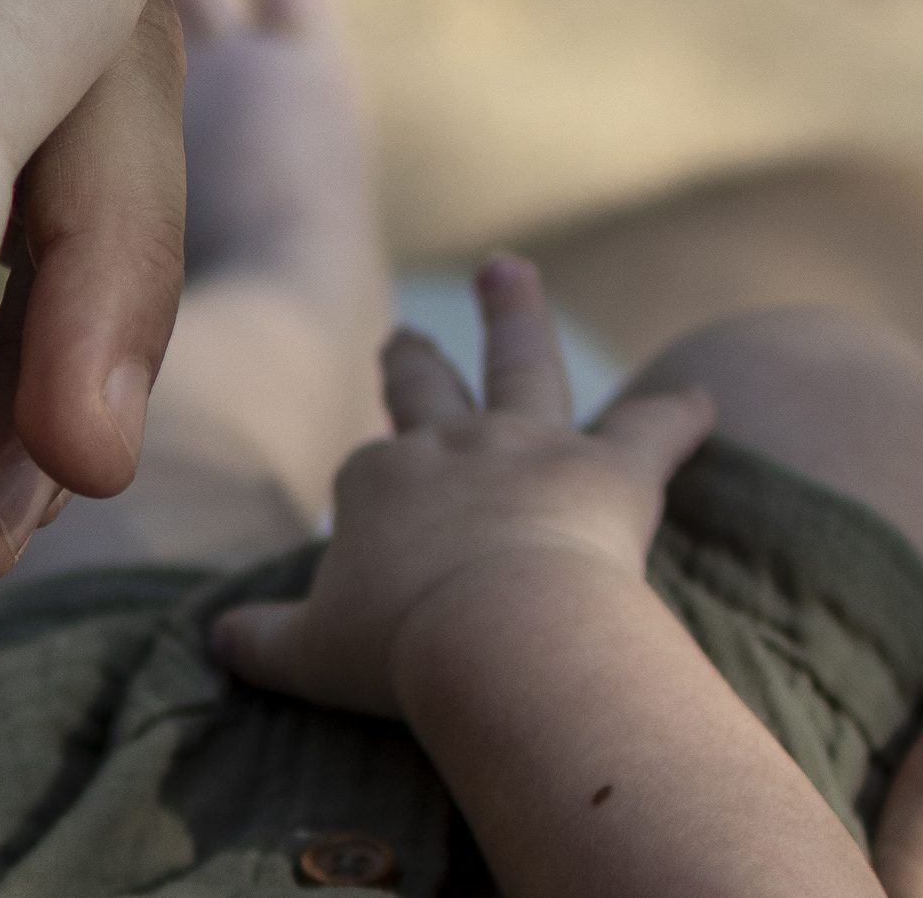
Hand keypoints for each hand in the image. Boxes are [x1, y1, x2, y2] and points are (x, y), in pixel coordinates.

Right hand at [211, 255, 714, 717]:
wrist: (500, 638)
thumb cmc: (398, 650)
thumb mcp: (307, 653)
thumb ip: (260, 641)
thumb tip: (217, 639)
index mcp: (374, 484)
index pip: (367, 477)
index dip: (369, 499)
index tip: (370, 524)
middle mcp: (446, 446)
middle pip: (424, 389)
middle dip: (411, 362)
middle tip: (403, 336)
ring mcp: (527, 447)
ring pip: (522, 365)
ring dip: (516, 316)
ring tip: (512, 269)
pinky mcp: (609, 470)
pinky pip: (650, 432)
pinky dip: (679, 418)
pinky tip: (705, 401)